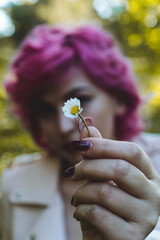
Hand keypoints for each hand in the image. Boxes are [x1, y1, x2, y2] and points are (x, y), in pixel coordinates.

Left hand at [67, 125, 159, 239]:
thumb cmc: (104, 205)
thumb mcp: (100, 176)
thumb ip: (96, 151)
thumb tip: (84, 122)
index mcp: (149, 176)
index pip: (132, 151)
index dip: (104, 145)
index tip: (79, 145)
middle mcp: (154, 194)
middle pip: (120, 168)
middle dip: (88, 167)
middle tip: (71, 172)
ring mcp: (146, 217)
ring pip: (106, 192)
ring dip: (81, 192)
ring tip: (76, 197)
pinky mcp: (131, 237)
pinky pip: (98, 214)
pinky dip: (81, 210)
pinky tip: (79, 212)